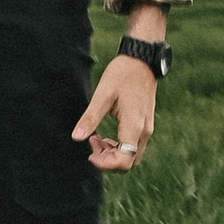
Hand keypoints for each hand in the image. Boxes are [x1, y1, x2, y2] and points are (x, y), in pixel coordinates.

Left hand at [73, 52, 157, 173]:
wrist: (142, 60)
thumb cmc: (122, 74)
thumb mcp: (103, 94)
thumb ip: (90, 117)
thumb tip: (77, 137)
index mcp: (134, 126)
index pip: (124, 161)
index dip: (105, 164)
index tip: (90, 153)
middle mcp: (144, 131)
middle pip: (128, 162)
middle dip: (107, 159)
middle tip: (91, 142)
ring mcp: (146, 128)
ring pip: (130, 156)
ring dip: (111, 153)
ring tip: (95, 137)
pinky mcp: (145, 124)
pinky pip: (132, 146)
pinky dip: (117, 146)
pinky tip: (104, 135)